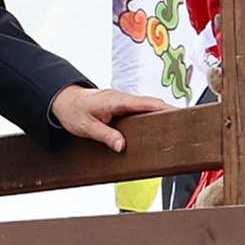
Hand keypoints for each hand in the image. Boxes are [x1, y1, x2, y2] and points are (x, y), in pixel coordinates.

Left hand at [50, 84, 171, 153]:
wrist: (63, 101)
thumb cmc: (73, 111)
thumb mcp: (87, 127)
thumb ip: (106, 136)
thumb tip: (122, 146)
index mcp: (116, 101)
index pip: (146, 103)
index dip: (164, 108)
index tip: (178, 113)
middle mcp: (121, 99)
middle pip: (150, 104)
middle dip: (166, 112)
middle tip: (181, 124)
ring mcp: (121, 102)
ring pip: (145, 107)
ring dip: (157, 114)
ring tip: (170, 128)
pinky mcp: (119, 106)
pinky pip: (137, 110)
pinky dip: (147, 116)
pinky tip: (152, 127)